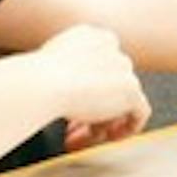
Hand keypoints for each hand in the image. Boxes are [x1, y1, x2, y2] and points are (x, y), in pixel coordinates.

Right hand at [35, 24, 149, 145]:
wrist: (44, 84)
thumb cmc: (36, 79)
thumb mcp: (48, 65)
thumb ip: (67, 72)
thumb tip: (71, 93)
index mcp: (91, 35)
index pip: (97, 66)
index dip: (84, 92)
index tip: (69, 109)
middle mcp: (111, 46)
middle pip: (109, 85)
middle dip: (90, 111)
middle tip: (71, 131)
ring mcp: (123, 67)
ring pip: (121, 101)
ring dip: (101, 123)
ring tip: (79, 140)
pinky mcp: (131, 88)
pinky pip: (140, 112)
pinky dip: (127, 128)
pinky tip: (109, 138)